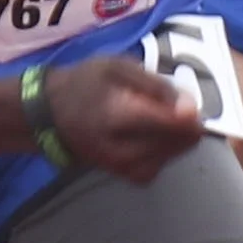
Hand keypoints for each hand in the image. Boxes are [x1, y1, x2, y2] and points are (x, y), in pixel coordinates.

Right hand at [41, 56, 203, 186]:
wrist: (50, 114)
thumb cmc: (86, 83)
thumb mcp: (118, 67)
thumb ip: (156, 86)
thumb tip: (192, 109)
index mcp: (117, 115)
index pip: (169, 123)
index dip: (187, 112)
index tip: (183, 100)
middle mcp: (120, 149)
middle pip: (175, 141)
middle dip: (183, 122)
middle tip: (170, 104)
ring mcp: (122, 167)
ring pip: (171, 155)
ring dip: (175, 137)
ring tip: (158, 117)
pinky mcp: (124, 175)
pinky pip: (159, 165)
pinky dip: (163, 150)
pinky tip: (150, 134)